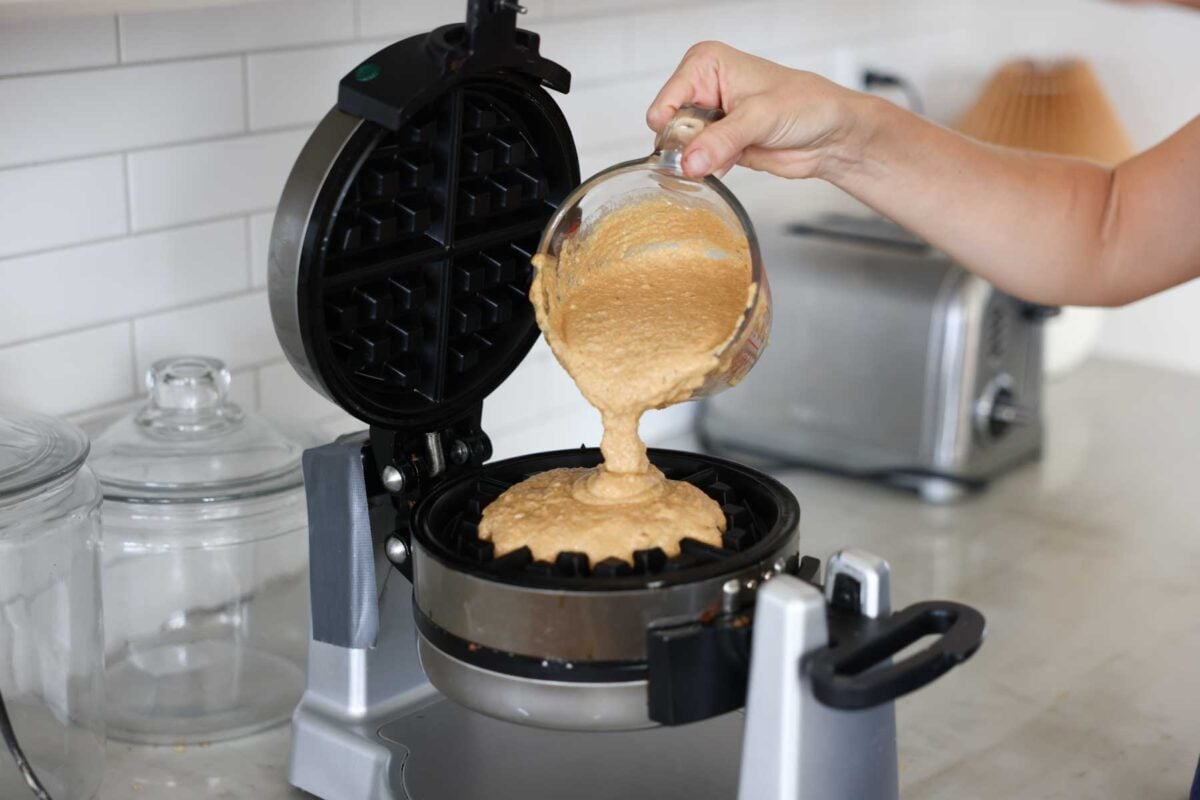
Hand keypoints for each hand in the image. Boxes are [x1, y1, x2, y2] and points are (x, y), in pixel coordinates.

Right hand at [646, 41, 863, 179]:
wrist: (831, 135)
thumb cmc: (807, 105)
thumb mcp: (761, 117)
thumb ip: (721, 140)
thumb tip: (689, 161)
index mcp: (706, 65)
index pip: (666, 103)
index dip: (676, 127)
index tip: (696, 141)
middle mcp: (703, 90)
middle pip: (669, 128)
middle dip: (686, 147)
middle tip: (714, 151)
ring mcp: (711, 120)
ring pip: (682, 149)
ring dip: (697, 161)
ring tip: (728, 156)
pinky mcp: (719, 145)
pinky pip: (697, 164)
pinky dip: (708, 170)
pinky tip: (730, 165)